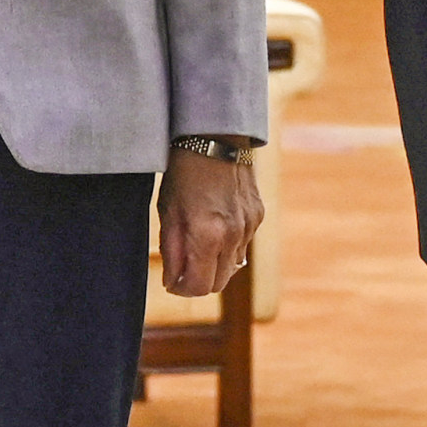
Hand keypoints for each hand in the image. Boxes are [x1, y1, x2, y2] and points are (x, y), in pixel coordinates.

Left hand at [159, 145, 262, 297]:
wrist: (214, 137)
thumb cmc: (184, 172)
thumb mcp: (168, 211)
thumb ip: (172, 251)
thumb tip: (172, 282)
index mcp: (207, 235)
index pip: (199, 287)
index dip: (182, 289)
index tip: (171, 281)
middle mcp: (233, 235)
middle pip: (218, 283)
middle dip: (198, 281)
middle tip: (181, 267)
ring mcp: (249, 226)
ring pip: (232, 266)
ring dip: (214, 264)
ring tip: (197, 243)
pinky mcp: (257, 216)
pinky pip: (242, 245)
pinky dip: (228, 245)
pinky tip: (215, 225)